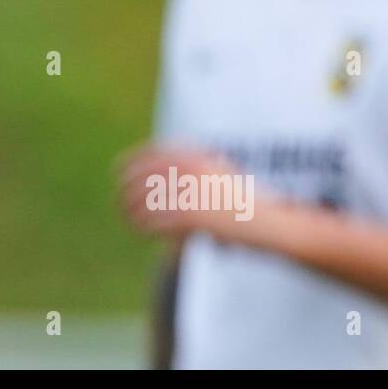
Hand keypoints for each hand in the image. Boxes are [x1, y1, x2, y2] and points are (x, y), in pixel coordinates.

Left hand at [119, 143, 268, 241]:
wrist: (269, 222)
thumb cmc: (243, 202)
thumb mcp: (217, 174)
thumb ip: (191, 167)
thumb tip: (157, 170)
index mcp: (194, 157)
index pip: (149, 154)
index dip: (129, 163)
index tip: (117, 172)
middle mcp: (190, 171)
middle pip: (142, 178)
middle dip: (126, 192)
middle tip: (120, 205)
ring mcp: (190, 192)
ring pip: (144, 202)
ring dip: (132, 213)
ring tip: (129, 222)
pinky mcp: (192, 216)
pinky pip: (156, 221)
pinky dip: (145, 228)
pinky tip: (142, 234)